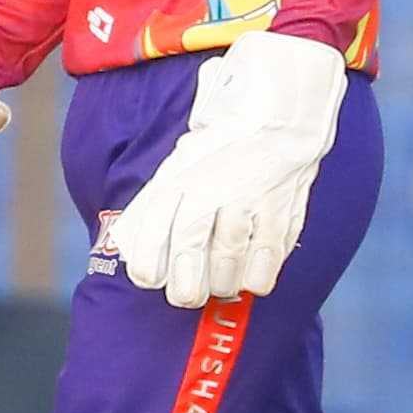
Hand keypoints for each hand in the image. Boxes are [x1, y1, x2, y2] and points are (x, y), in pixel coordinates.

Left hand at [108, 32, 346, 308]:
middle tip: (185, 293)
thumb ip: (153, 204)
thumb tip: (129, 245)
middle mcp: (217, 189)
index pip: (158, 229)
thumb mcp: (180, 167)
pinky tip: (248, 270)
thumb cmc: (221, 152)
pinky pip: (265, 271)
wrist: (281, 119)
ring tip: (218, 279)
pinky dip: (254, 281)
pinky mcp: (283, 217)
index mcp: (186, 176)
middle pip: (191, 256)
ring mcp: (253, 203)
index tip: (149, 278)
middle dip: (184, 288)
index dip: (149, 264)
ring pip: (227, 270)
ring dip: (219, 283)